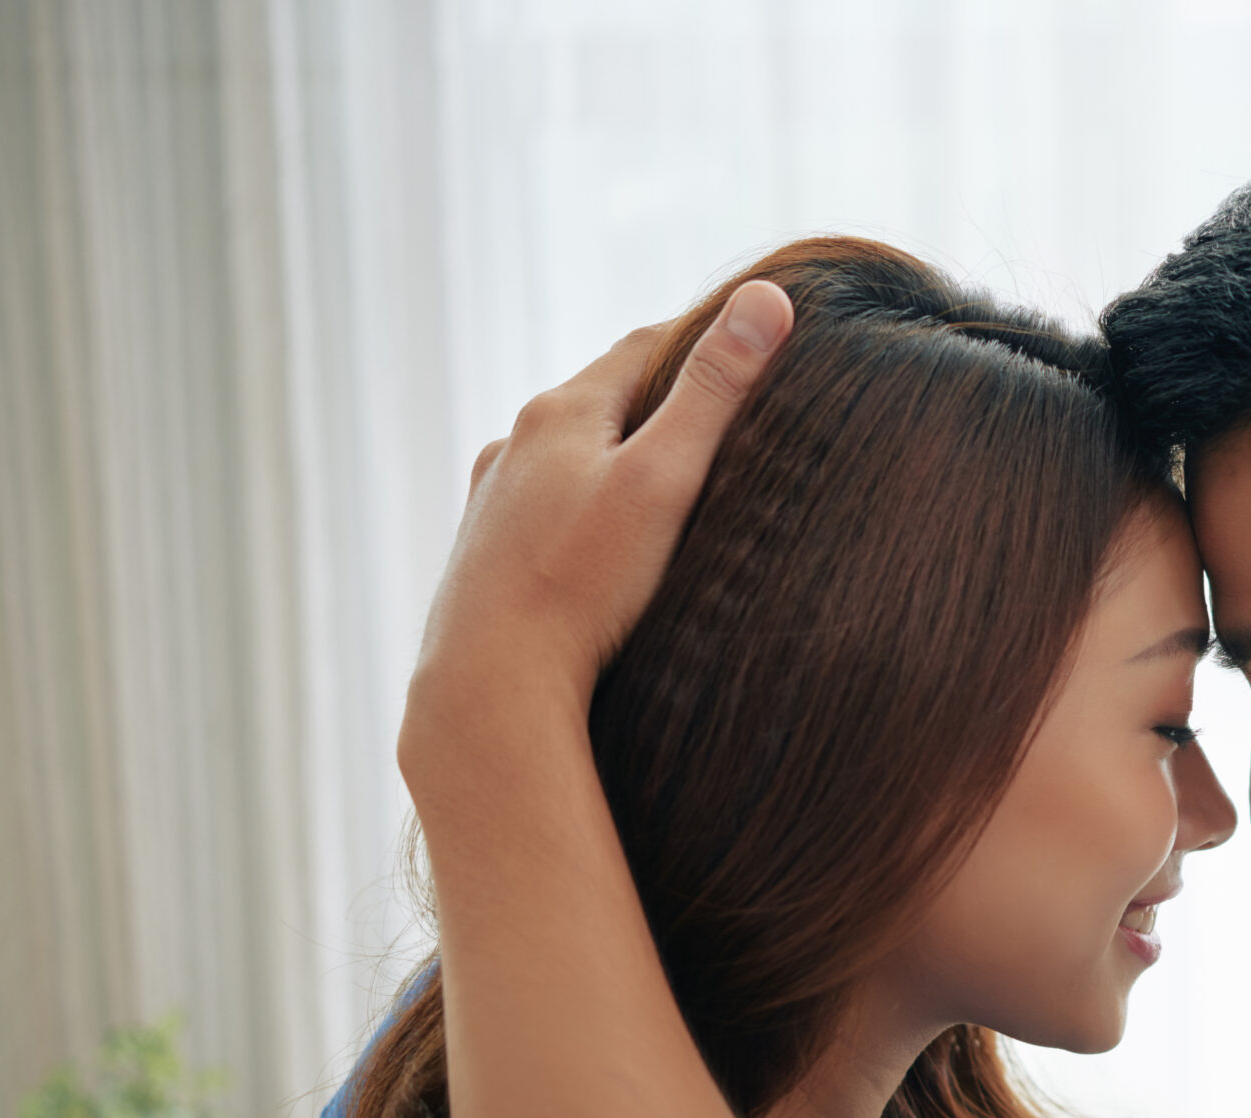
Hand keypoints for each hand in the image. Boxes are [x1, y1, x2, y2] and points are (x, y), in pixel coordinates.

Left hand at [400, 280, 793, 782]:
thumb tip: (767, 297)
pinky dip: (583, 513)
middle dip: (659, 403)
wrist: (489, 687)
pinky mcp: (483, 560)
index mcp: (558, 413)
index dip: (702, 340)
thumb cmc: (582, 584)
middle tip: (723, 416)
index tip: (751, 342)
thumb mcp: (665, 478)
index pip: (643, 347)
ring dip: (614, 460)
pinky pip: (545, 514)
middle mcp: (513, 447)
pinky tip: (602, 549)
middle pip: (601, 402)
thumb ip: (716, 392)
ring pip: (567, 461)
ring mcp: (492, 504)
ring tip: (666, 485)